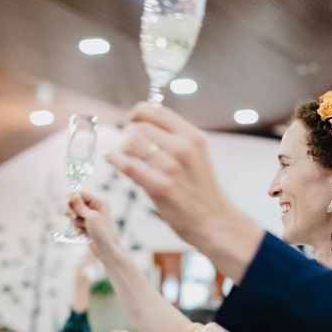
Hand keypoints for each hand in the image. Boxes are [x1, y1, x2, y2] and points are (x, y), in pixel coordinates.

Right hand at [68, 193, 124, 262]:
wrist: (106, 250)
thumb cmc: (102, 232)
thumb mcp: (91, 217)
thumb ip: (80, 206)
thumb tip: (73, 194)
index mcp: (99, 203)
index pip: (81, 194)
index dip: (72, 198)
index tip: (66, 202)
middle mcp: (94, 209)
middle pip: (74, 204)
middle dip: (72, 211)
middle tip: (73, 217)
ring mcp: (90, 218)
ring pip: (73, 215)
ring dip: (76, 223)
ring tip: (84, 229)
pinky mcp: (86, 226)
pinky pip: (75, 224)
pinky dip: (77, 229)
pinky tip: (84, 235)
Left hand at [109, 102, 231, 246]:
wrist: (214, 221)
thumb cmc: (201, 191)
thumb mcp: (197, 156)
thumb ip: (176, 140)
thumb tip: (143, 125)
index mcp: (194, 137)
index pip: (157, 110)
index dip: (138, 112)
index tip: (132, 120)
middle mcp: (184, 147)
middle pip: (140, 126)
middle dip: (128, 134)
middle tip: (127, 146)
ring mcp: (172, 167)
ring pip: (132, 142)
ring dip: (122, 148)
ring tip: (124, 156)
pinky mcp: (161, 186)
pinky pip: (128, 165)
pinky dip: (117, 160)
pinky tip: (117, 162)